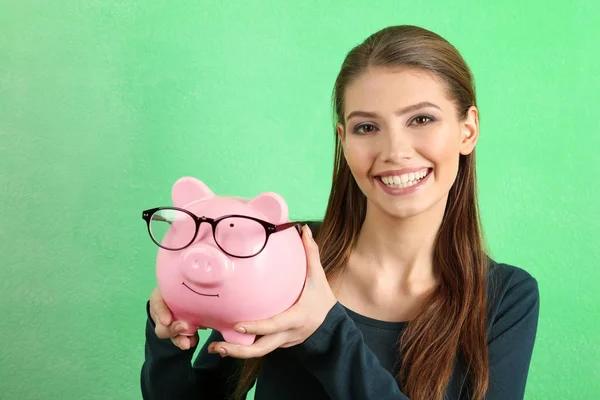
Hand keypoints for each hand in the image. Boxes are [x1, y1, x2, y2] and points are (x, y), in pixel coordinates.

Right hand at [149, 287, 200, 350]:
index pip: (158, 304)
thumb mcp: (176, 281)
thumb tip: (200, 281)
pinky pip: (182, 338)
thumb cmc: (179, 285)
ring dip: (178, 340)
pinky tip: (192, 342)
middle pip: (162, 326)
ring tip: (187, 344)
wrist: (181, 293)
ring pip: (171, 336)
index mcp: (160, 297)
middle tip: (183, 326)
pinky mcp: (181, 330)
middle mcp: (162, 313)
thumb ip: (182, 283)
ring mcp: (170, 324)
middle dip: (172, 330)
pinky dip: (188, 341)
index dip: (161, 312)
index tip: (167, 320)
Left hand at [208, 224, 336, 358]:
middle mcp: (287, 335)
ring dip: (236, 351)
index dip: (256, 328)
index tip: (238, 325)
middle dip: (237, 350)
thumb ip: (311, 253)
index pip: (273, 326)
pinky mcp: (279, 344)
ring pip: (258, 352)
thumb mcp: (318, 277)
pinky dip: (244, 347)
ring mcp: (283, 342)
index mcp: (296, 319)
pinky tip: (227, 343)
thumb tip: (305, 230)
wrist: (333, 327)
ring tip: (215, 347)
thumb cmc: (323, 300)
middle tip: (216, 346)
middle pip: (260, 349)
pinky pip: (260, 347)